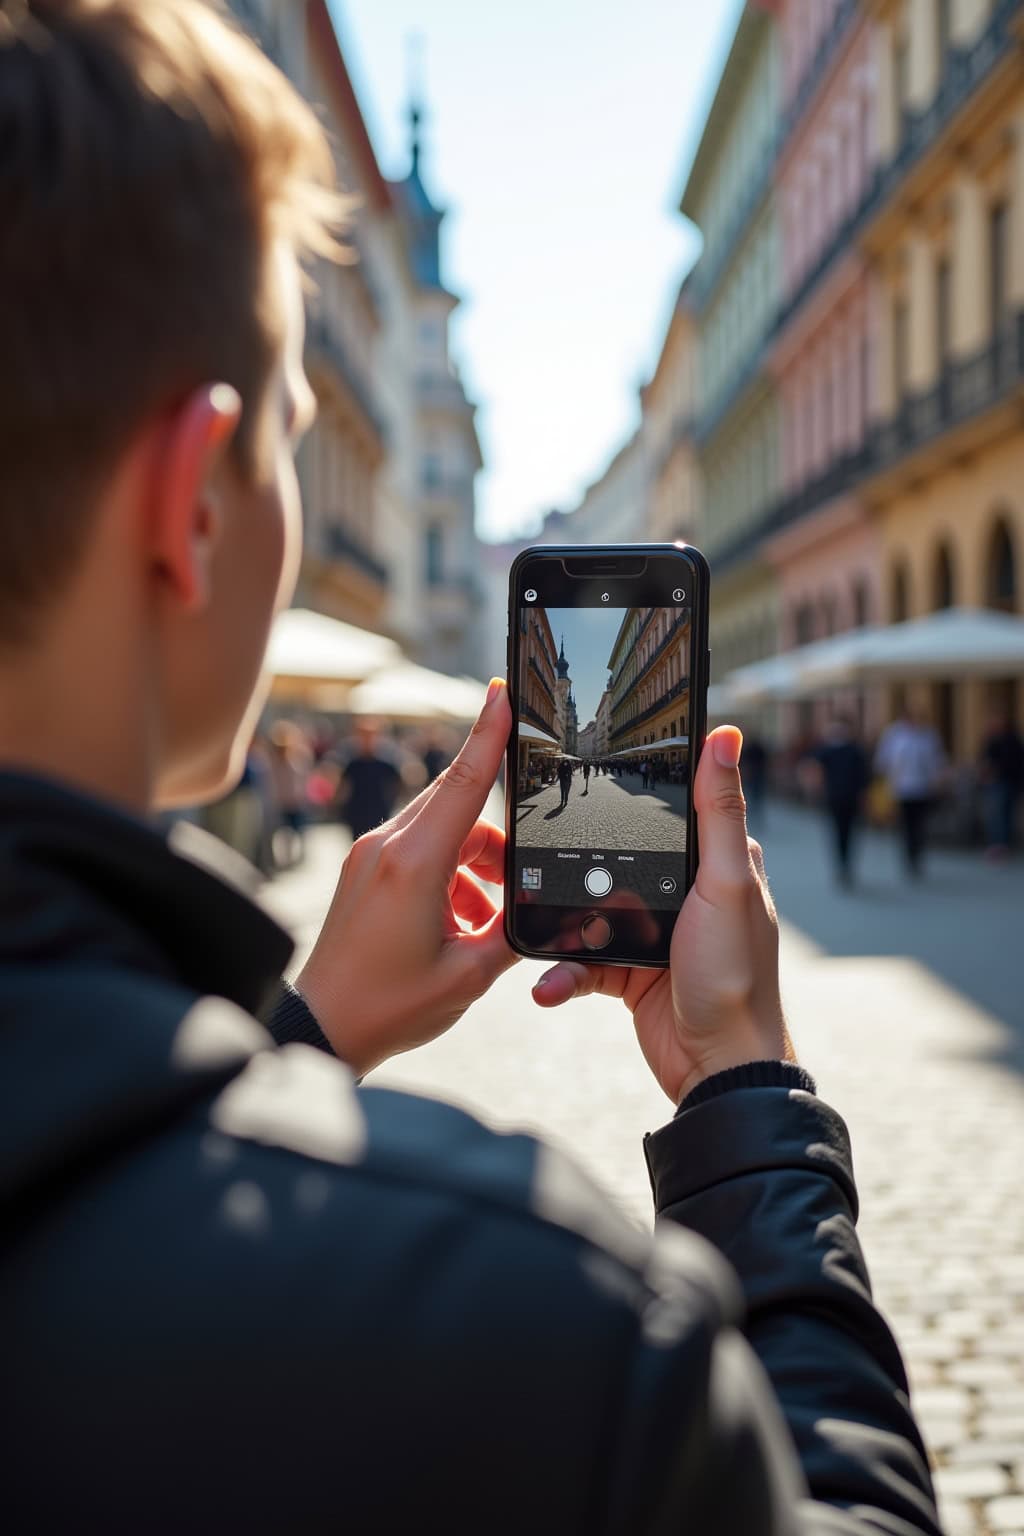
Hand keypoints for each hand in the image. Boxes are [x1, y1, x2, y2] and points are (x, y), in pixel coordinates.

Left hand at [296, 680, 517, 1075]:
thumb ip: (510, 932)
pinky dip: (449, 876)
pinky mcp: (363, 870)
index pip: (464, 781)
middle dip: (495, 840)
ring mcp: (369, 856)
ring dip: (473, 865)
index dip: (489, 733)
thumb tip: (533, 911)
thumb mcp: (469, 975)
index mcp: (414, 863)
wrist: (320, 1028)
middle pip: (458, 808)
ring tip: (480, 921)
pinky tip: (456, 922)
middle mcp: (386, 847)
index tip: (504, 692)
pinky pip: (419, 850)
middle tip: (514, 883)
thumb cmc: (387, 1006)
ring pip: (441, 831)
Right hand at [531, 726, 794, 1104]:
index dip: (635, 789)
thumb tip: (726, 736)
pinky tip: (549, 985)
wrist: (717, 1068)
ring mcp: (654, 933)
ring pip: (590, 912)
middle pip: (616, 859)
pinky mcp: (630, 971)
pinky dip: (563, 973)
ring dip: (561, 930)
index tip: (588, 771)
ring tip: (531, 936)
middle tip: (535, 863)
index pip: (676, 808)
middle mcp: (685, 892)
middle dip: (574, 869)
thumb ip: (719, 812)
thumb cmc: (736, 976)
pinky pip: (583, 961)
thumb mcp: (725, 883)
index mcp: (716, 862)